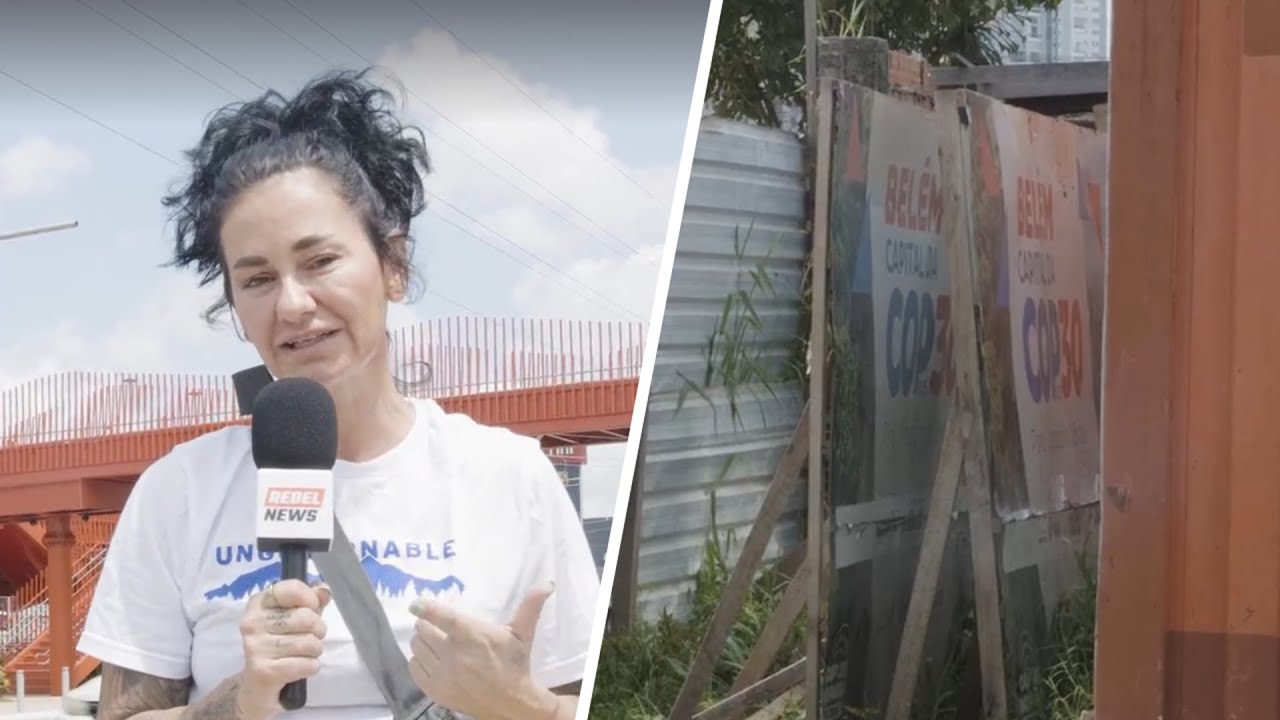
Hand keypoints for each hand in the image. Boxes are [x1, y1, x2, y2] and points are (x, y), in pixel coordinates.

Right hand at [235, 579, 331, 719]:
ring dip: (315, 650)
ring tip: (305, 654)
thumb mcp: (296, 617)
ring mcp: (255, 647)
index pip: (291, 589)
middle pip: (306, 617)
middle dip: (318, 630)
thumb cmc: (280, 644)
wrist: (257, 685)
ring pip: (308, 643)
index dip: (310, 598)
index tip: (313, 607)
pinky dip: (312, 667)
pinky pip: (306, 664)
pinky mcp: (263, 671)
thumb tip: (324, 590)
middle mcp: (252, 623)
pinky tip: (302, 667)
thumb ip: (312, 600)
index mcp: (258, 603)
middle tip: (311, 637)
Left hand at [407, 583, 557, 719]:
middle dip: (426, 624)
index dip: (427, 609)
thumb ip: (530, 606)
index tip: (416, 604)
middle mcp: (455, 655)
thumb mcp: (523, 634)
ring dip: (422, 641)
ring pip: (417, 648)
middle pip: (423, 631)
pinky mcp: (436, 691)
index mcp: (473, 637)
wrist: (511, 704)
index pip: (443, 618)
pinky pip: (415, 668)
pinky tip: (431, 659)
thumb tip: (547, 584)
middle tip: (434, 624)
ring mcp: (443, 675)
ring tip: (433, 641)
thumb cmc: (515, 664)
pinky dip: (419, 660)